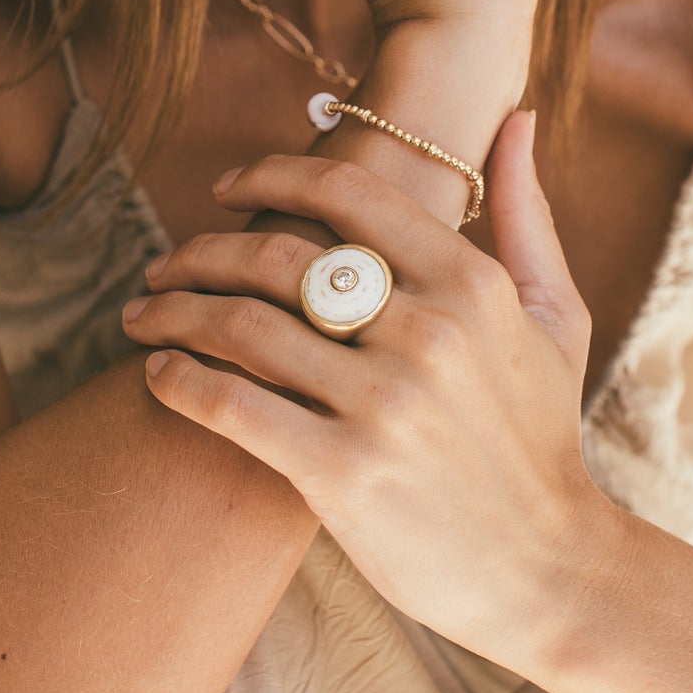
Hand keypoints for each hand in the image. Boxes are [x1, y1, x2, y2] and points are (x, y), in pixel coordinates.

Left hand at [120, 110, 610, 671]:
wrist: (553, 573)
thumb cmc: (542, 439)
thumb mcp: (555, 317)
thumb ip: (526, 213)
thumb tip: (517, 119)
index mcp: (470, 282)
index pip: (345, 194)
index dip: (269, 176)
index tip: (223, 187)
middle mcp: (426, 331)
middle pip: (277, 256)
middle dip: (201, 250)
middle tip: (161, 262)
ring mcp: (383, 403)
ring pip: (243, 327)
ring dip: (173, 310)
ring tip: (138, 313)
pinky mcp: (343, 473)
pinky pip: (234, 407)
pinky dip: (180, 381)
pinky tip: (155, 373)